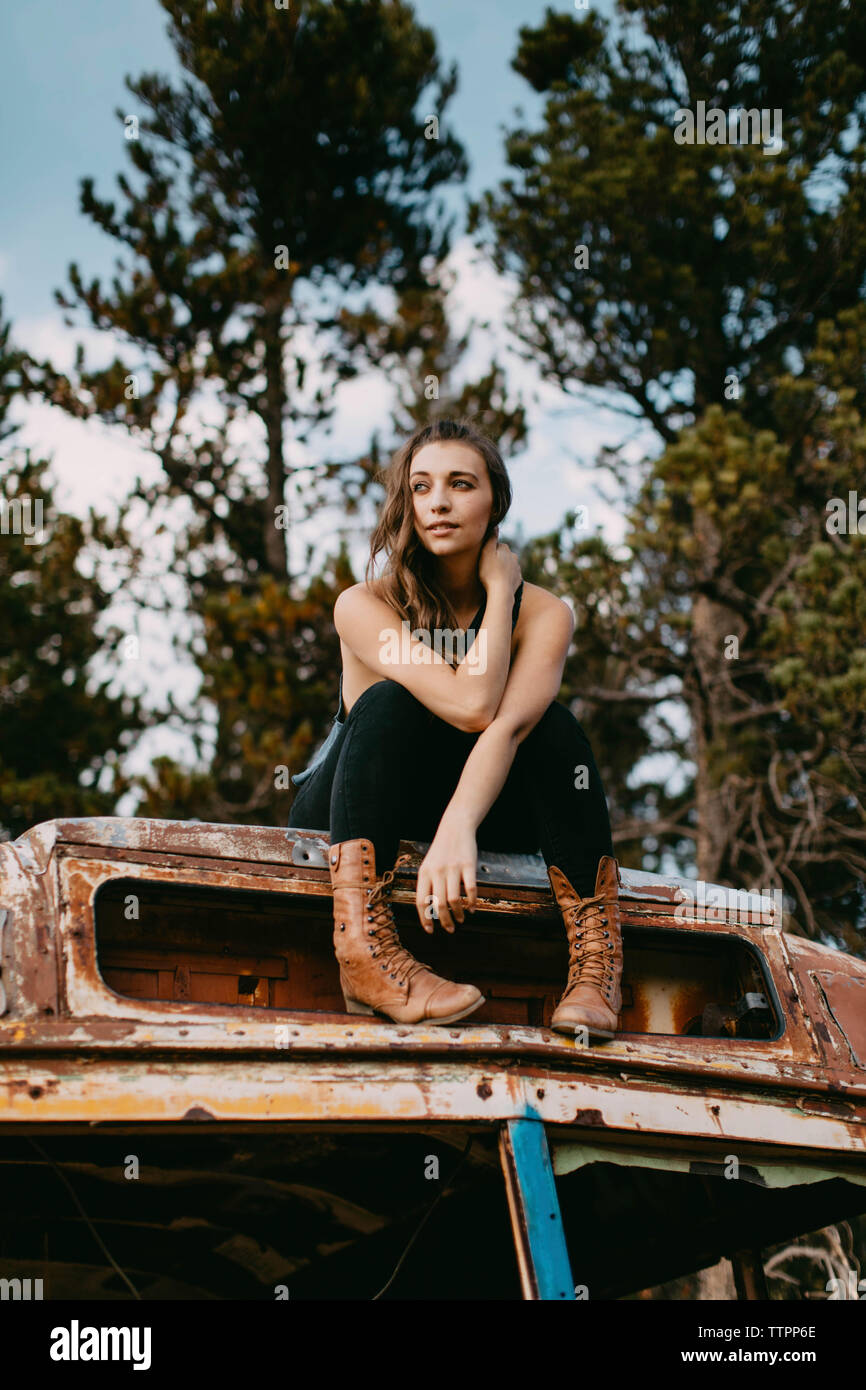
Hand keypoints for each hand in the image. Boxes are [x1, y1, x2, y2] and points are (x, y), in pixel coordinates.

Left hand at [416, 815, 477, 932]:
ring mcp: (453, 868)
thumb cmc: (440, 852)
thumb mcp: (428, 866)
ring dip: (458, 914)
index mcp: (424, 874)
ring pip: (454, 900)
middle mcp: (437, 872)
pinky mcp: (468, 865)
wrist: (454, 828)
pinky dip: (471, 902)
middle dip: (444, 921)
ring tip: (461, 919)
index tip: (430, 931)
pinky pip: (470, 889)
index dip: (425, 919)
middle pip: (438, 904)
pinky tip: (472, 908)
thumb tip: (429, 913)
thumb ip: (427, 886)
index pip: (421, 902)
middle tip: (450, 929)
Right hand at [478, 526, 521, 595]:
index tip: (482, 557)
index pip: (495, 545)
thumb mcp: (486, 552)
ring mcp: (517, 568)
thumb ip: (491, 538)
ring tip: (492, 576)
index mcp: (505, 548)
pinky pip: (510, 576)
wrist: (501, 592)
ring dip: (501, 568)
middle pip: (502, 555)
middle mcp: (514, 556)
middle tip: (486, 567)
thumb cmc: (490, 572)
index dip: (488, 551)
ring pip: (507, 565)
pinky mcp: (518, 580)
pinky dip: (506, 577)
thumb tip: (495, 525)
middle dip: (496, 559)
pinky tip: (499, 582)